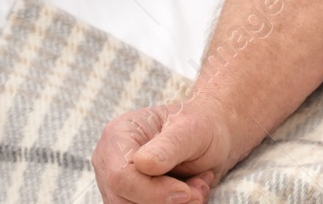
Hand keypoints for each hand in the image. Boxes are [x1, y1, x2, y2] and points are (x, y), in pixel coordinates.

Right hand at [93, 93, 232, 203]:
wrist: (212, 134)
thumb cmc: (200, 124)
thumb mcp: (191, 128)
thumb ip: (168, 146)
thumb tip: (143, 164)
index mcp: (118, 136)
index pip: (120, 177)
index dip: (152, 192)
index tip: (186, 192)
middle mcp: (110, 162)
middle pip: (123, 201)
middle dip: (164, 202)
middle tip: (197, 189)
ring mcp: (117, 185)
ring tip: (196, 186)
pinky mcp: (130, 199)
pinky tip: (190, 192)